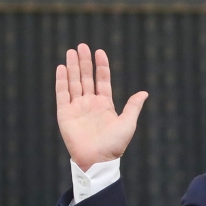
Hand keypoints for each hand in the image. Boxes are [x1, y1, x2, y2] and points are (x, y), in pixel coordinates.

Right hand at [55, 44, 148, 170]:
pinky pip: (62, 94)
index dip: (101, 66)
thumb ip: (133, 106)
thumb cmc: (114, 145)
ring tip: (71, 51)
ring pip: (74, 82)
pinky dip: (61, 81)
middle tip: (82, 46)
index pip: (102, 80)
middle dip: (84, 62)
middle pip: (86, 78)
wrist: (98, 160)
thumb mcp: (128, 123)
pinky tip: (62, 68)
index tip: (99, 51)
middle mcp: (90, 104)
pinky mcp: (65, 114)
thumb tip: (144, 93)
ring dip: (72, 67)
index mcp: (105, 104)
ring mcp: (77, 108)